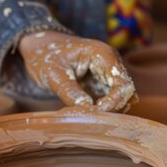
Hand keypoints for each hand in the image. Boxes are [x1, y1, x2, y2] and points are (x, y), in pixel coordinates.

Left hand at [18, 31, 135, 110]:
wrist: (40, 49)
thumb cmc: (45, 56)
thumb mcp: (52, 73)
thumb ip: (68, 90)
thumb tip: (85, 106)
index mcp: (102, 54)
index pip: (122, 83)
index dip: (114, 102)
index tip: (95, 113)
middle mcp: (111, 63)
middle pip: (126, 92)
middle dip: (111, 108)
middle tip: (89, 118)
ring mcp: (108, 75)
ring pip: (121, 99)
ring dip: (108, 111)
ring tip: (85, 115)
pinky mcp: (101, 85)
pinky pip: (110, 101)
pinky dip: (102, 110)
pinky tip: (85, 113)